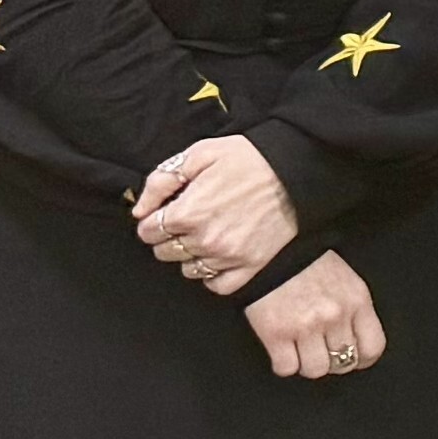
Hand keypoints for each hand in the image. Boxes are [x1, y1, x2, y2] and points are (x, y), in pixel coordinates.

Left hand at [134, 133, 300, 296]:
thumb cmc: (249, 158)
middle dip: (170, 237)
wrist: (298, 169)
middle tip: (188, 220)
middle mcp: (205, 240)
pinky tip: (218, 256)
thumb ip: (161, 180)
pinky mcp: (250, 265)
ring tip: (206, 235)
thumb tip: (139, 210)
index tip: (167, 212)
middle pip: (164, 252)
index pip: (148, 231)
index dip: (154, 219)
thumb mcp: (200, 153)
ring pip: (188, 269)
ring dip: (191, 255)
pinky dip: (213, 275)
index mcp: (188, 212)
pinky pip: (217, 284)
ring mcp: (228, 256)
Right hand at [242, 249, 383, 381]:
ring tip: (301, 352)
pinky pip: (287, 368)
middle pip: (344, 363)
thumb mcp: (346, 281)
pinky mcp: (276, 334)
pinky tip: (283, 351)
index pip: (373, 347)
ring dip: (308, 365)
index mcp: (357, 301)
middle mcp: (335, 316)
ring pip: (316, 370)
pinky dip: (284, 364)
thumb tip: (356, 338)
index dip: (363, 359)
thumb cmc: (308, 265)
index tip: (354, 359)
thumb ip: (354, 309)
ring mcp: (305, 326)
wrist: (271, 252)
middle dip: (334, 362)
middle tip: (322, 352)